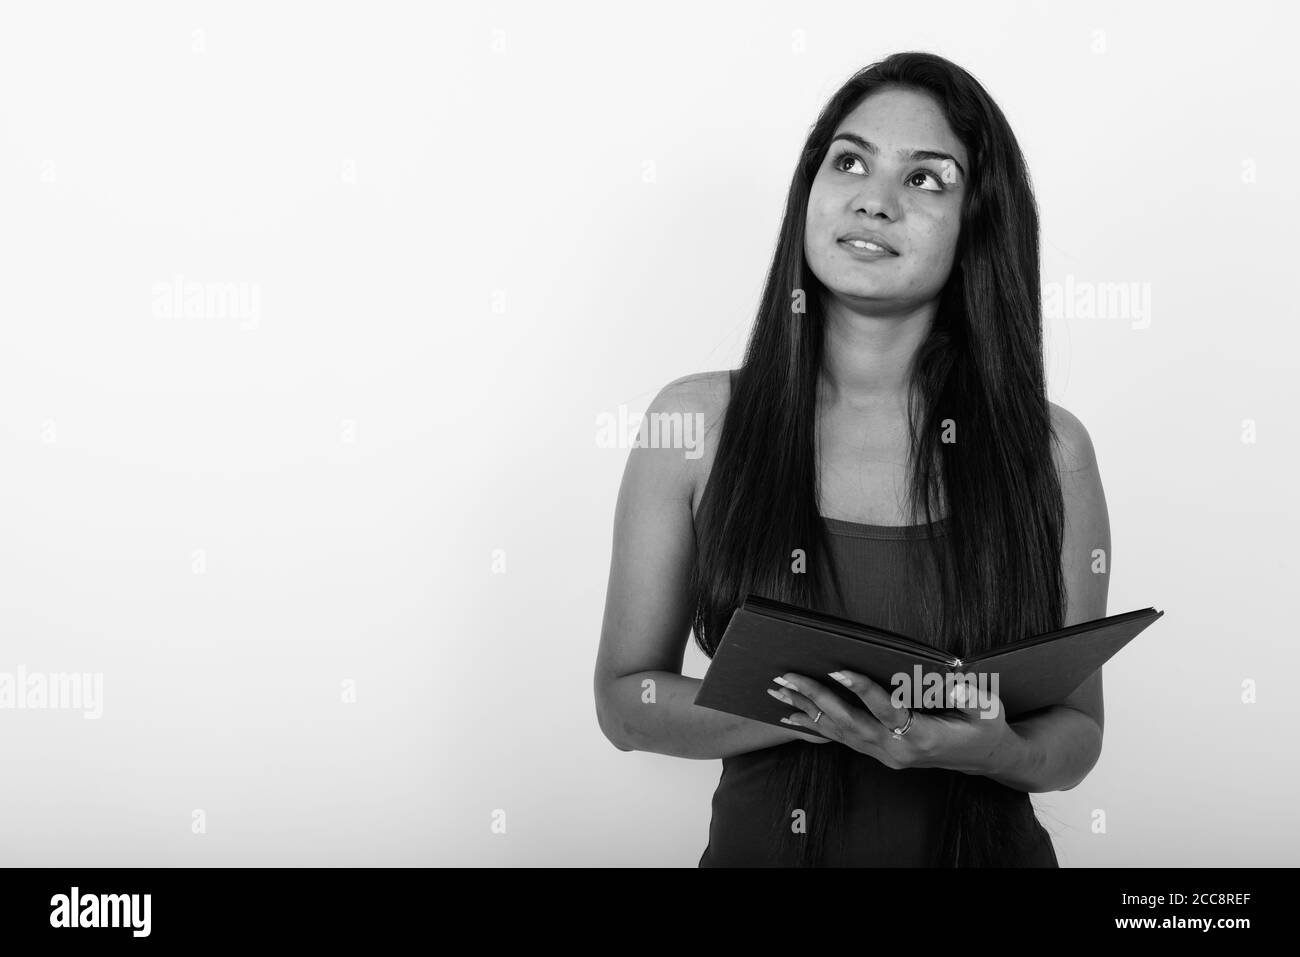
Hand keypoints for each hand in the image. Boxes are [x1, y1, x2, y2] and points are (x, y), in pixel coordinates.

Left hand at [767, 670, 1021, 773]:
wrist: (985, 759)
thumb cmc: (986, 726)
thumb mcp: (990, 708)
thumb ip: (971, 694)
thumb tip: (953, 677)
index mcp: (923, 736)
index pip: (886, 711)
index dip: (862, 690)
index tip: (839, 670)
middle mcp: (898, 750)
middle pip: (850, 723)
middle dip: (816, 698)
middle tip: (788, 676)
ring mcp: (885, 755)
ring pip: (839, 732)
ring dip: (807, 709)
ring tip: (778, 689)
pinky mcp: (878, 753)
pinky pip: (840, 740)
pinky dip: (813, 726)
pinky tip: (790, 714)